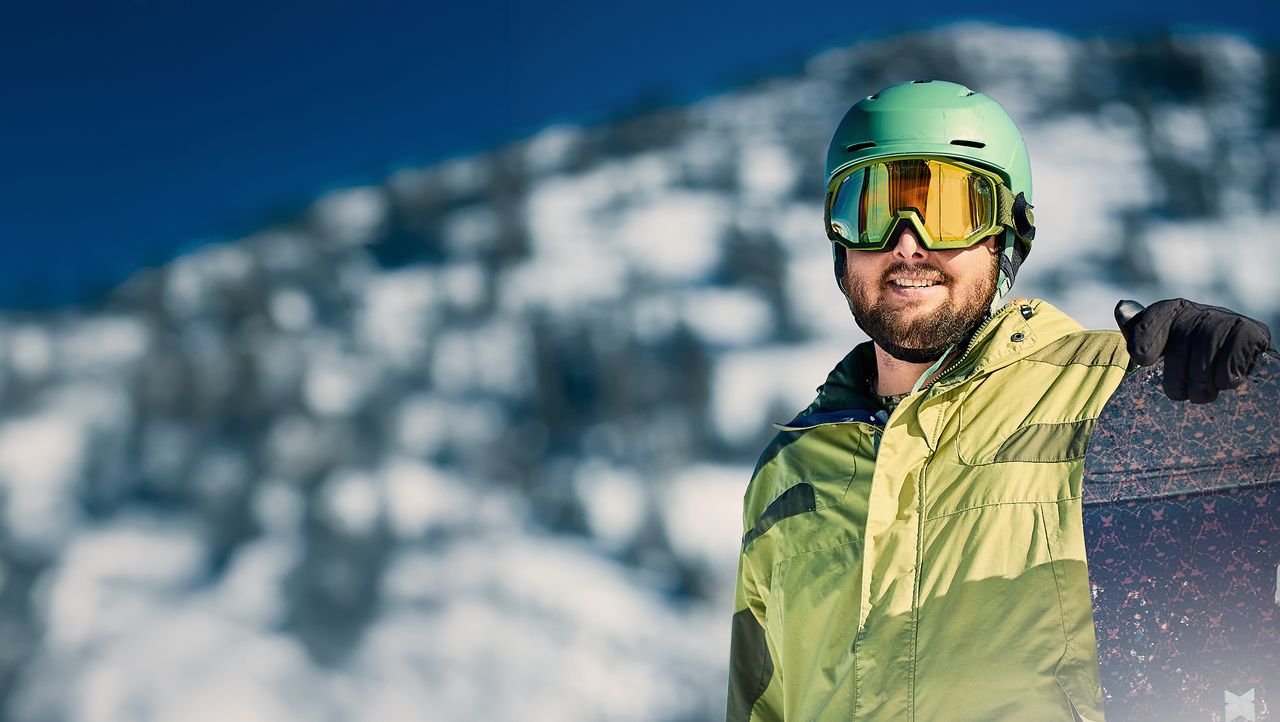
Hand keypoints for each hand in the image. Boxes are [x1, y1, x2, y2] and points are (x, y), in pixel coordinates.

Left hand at [1116, 298, 1273, 402]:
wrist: (1242, 363)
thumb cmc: (1195, 361)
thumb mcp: (1167, 347)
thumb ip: (1142, 333)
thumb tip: (1121, 309)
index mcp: (1175, 311)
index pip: (1154, 317)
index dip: (1145, 337)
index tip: (1143, 359)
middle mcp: (1202, 311)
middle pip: (1180, 342)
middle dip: (1176, 377)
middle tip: (1179, 394)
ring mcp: (1230, 319)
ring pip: (1204, 356)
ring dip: (1200, 385)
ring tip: (1201, 394)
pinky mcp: (1253, 334)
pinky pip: (1230, 364)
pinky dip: (1225, 380)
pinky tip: (1226, 381)